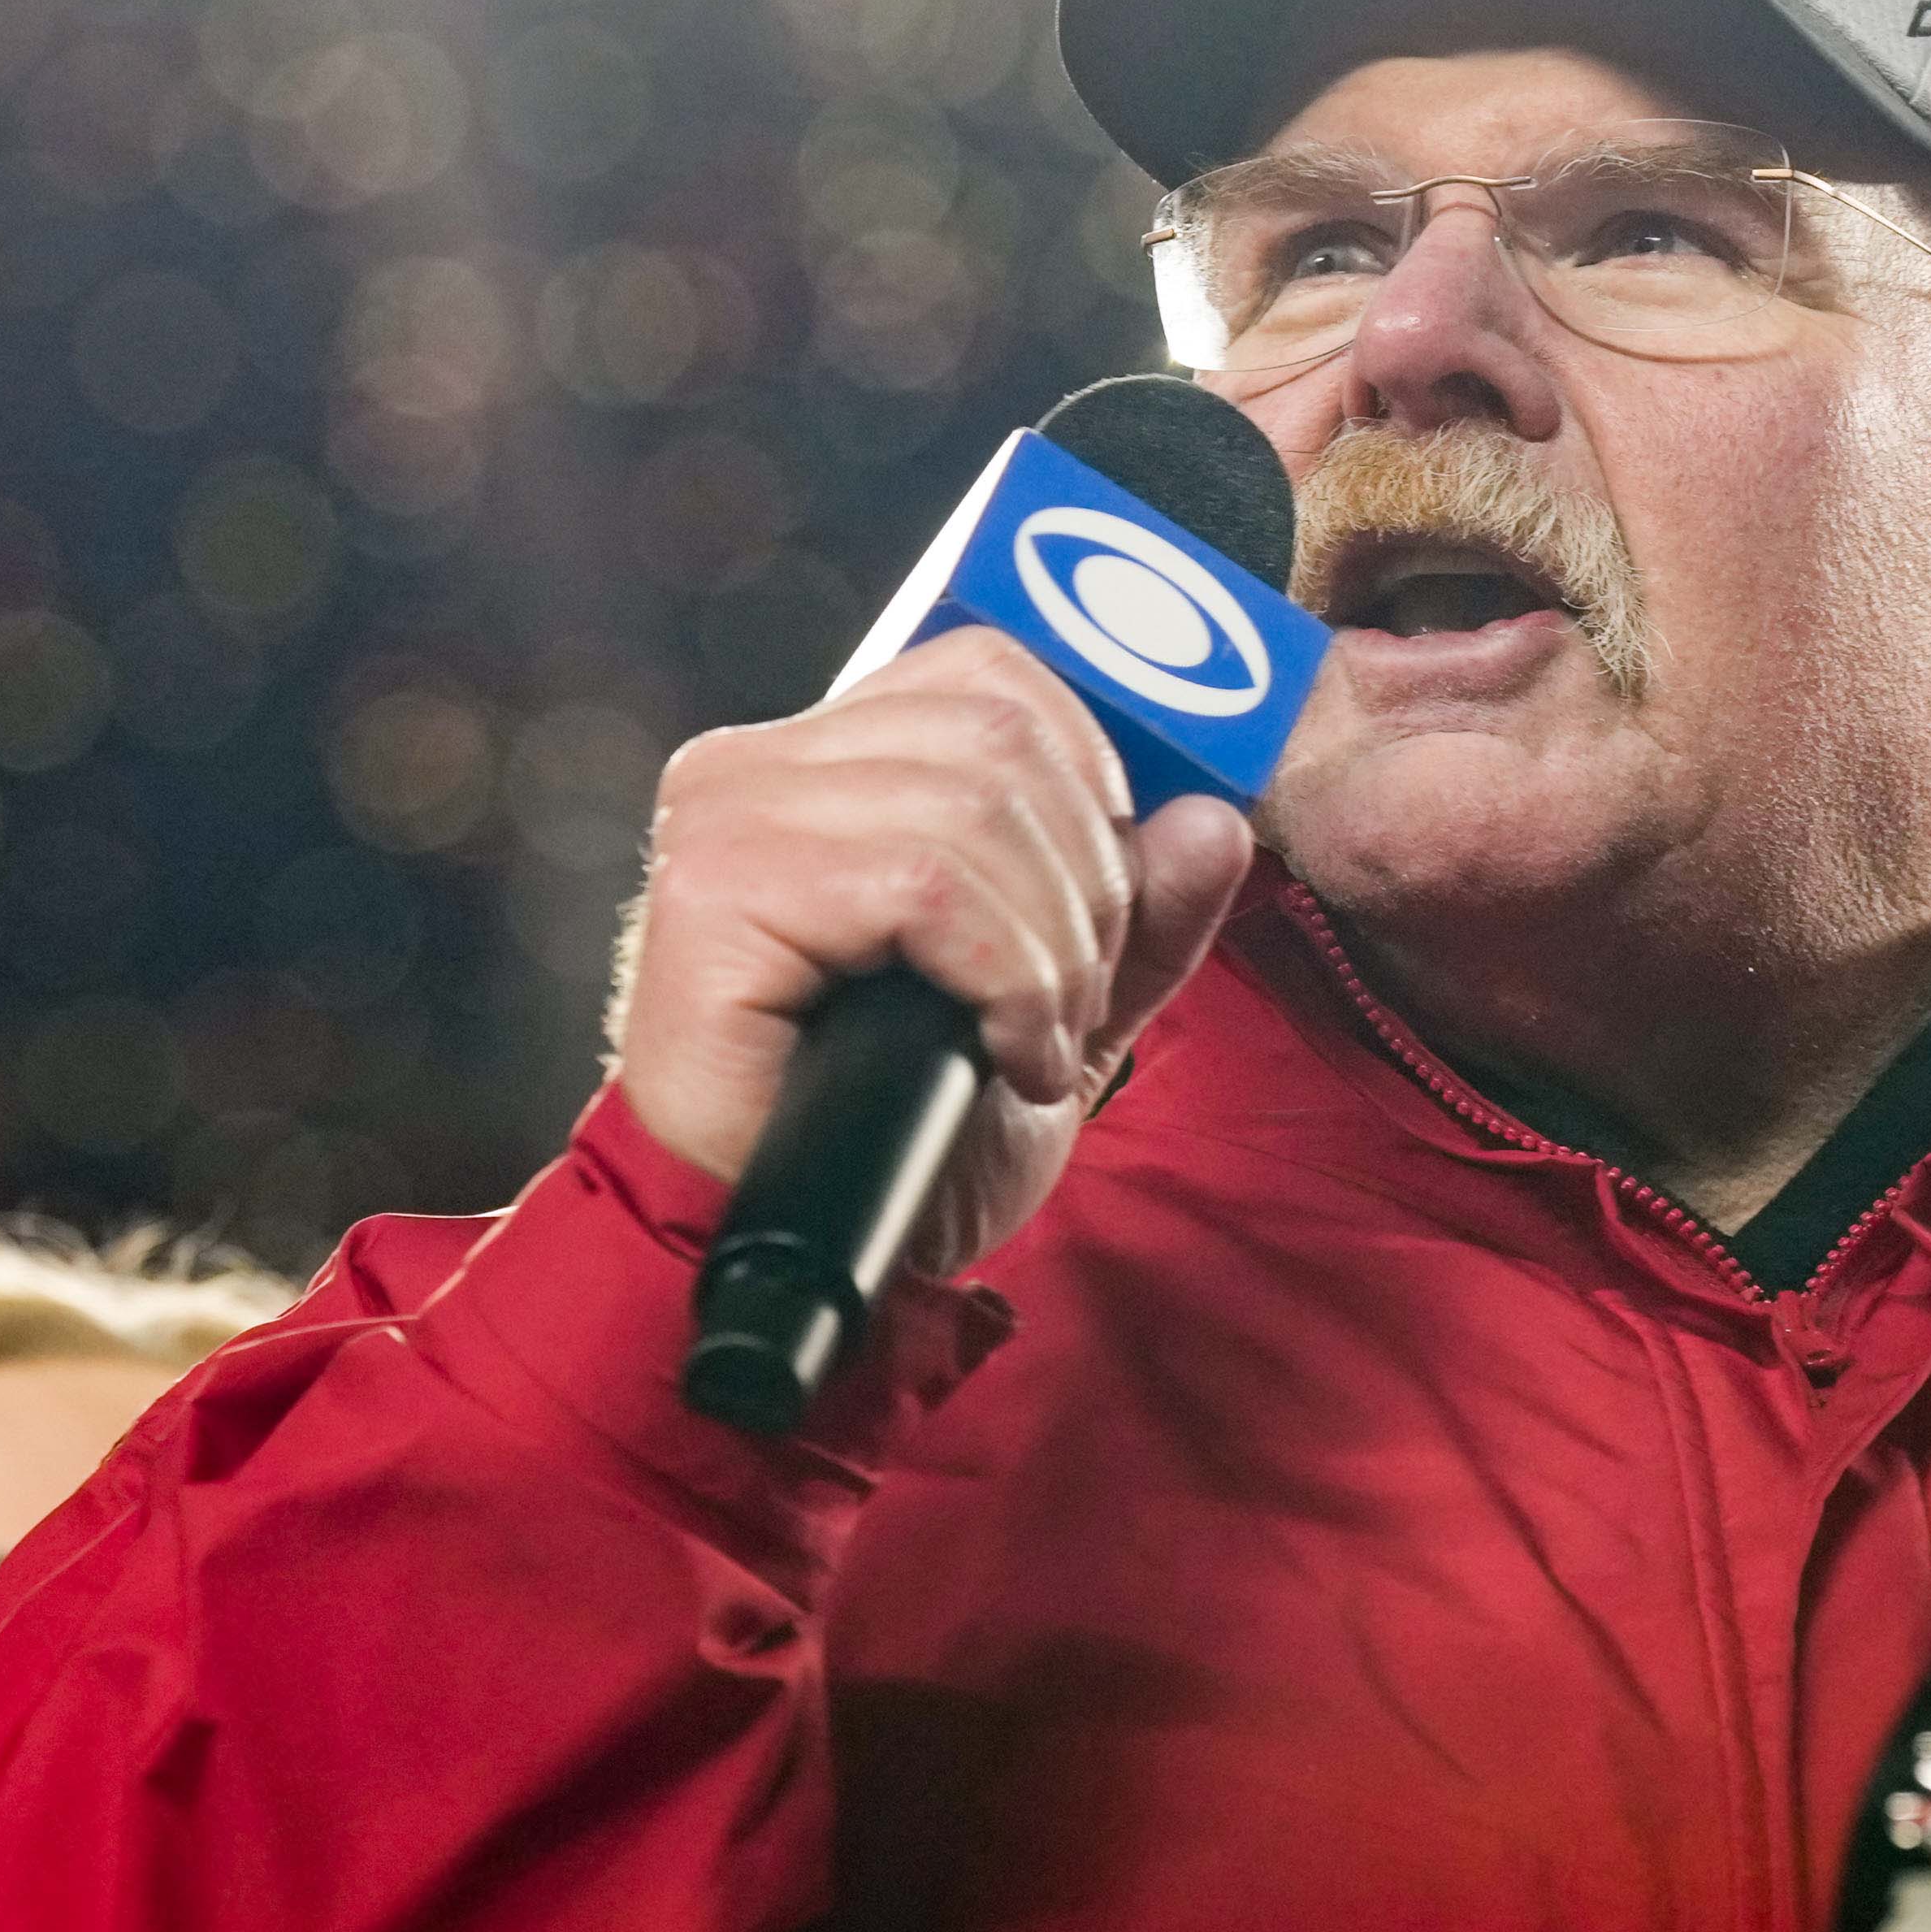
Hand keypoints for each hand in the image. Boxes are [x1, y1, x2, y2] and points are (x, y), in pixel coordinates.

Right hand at [610, 633, 1254, 1276]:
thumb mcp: (1066, 1013)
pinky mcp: (717, 890)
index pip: (994, 674)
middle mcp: (760, 764)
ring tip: (1036, 1041)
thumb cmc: (906, 1141)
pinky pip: (926, 886)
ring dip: (1053, 949)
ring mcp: (728, 818)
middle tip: (1073, 1003)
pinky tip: (1006, 1056)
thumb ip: (1142, 917)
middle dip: (1088, 883)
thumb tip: (1213, 819)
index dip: (1095, 779)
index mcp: (829, 762)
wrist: (805, 1257)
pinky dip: (1007, 979)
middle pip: (1004, 735)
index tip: (1109, 907)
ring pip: (977, 809)